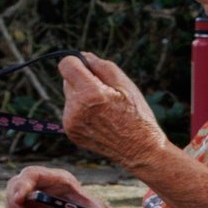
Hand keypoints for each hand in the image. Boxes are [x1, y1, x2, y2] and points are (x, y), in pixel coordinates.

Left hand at [59, 52, 168, 176]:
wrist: (141, 151)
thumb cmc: (138, 115)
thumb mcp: (126, 85)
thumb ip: (101, 66)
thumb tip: (83, 56)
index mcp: (90, 93)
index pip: (66, 65)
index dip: (78, 63)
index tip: (91, 69)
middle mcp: (75, 108)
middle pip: (68, 80)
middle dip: (83, 81)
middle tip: (106, 94)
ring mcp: (71, 123)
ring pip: (69, 97)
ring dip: (82, 97)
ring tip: (104, 110)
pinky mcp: (71, 133)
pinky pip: (70, 112)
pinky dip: (82, 112)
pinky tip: (100, 120)